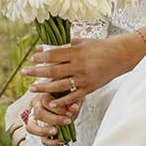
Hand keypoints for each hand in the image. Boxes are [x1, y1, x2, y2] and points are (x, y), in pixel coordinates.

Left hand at [23, 32, 138, 116]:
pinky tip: (51, 103)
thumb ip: (64, 44)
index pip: (55, 55)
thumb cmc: (100, 46)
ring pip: (60, 85)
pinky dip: (62, 101)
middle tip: (24, 72)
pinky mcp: (89, 88)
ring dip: (44, 87)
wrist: (120, 57)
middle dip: (36, 72)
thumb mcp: (82, 42)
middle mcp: (80, 66)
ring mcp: (84, 79)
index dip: (42, 57)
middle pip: (53, 70)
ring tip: (32, 88)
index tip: (32, 58)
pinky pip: (73, 97)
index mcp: (77, 52)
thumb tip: (43, 47)